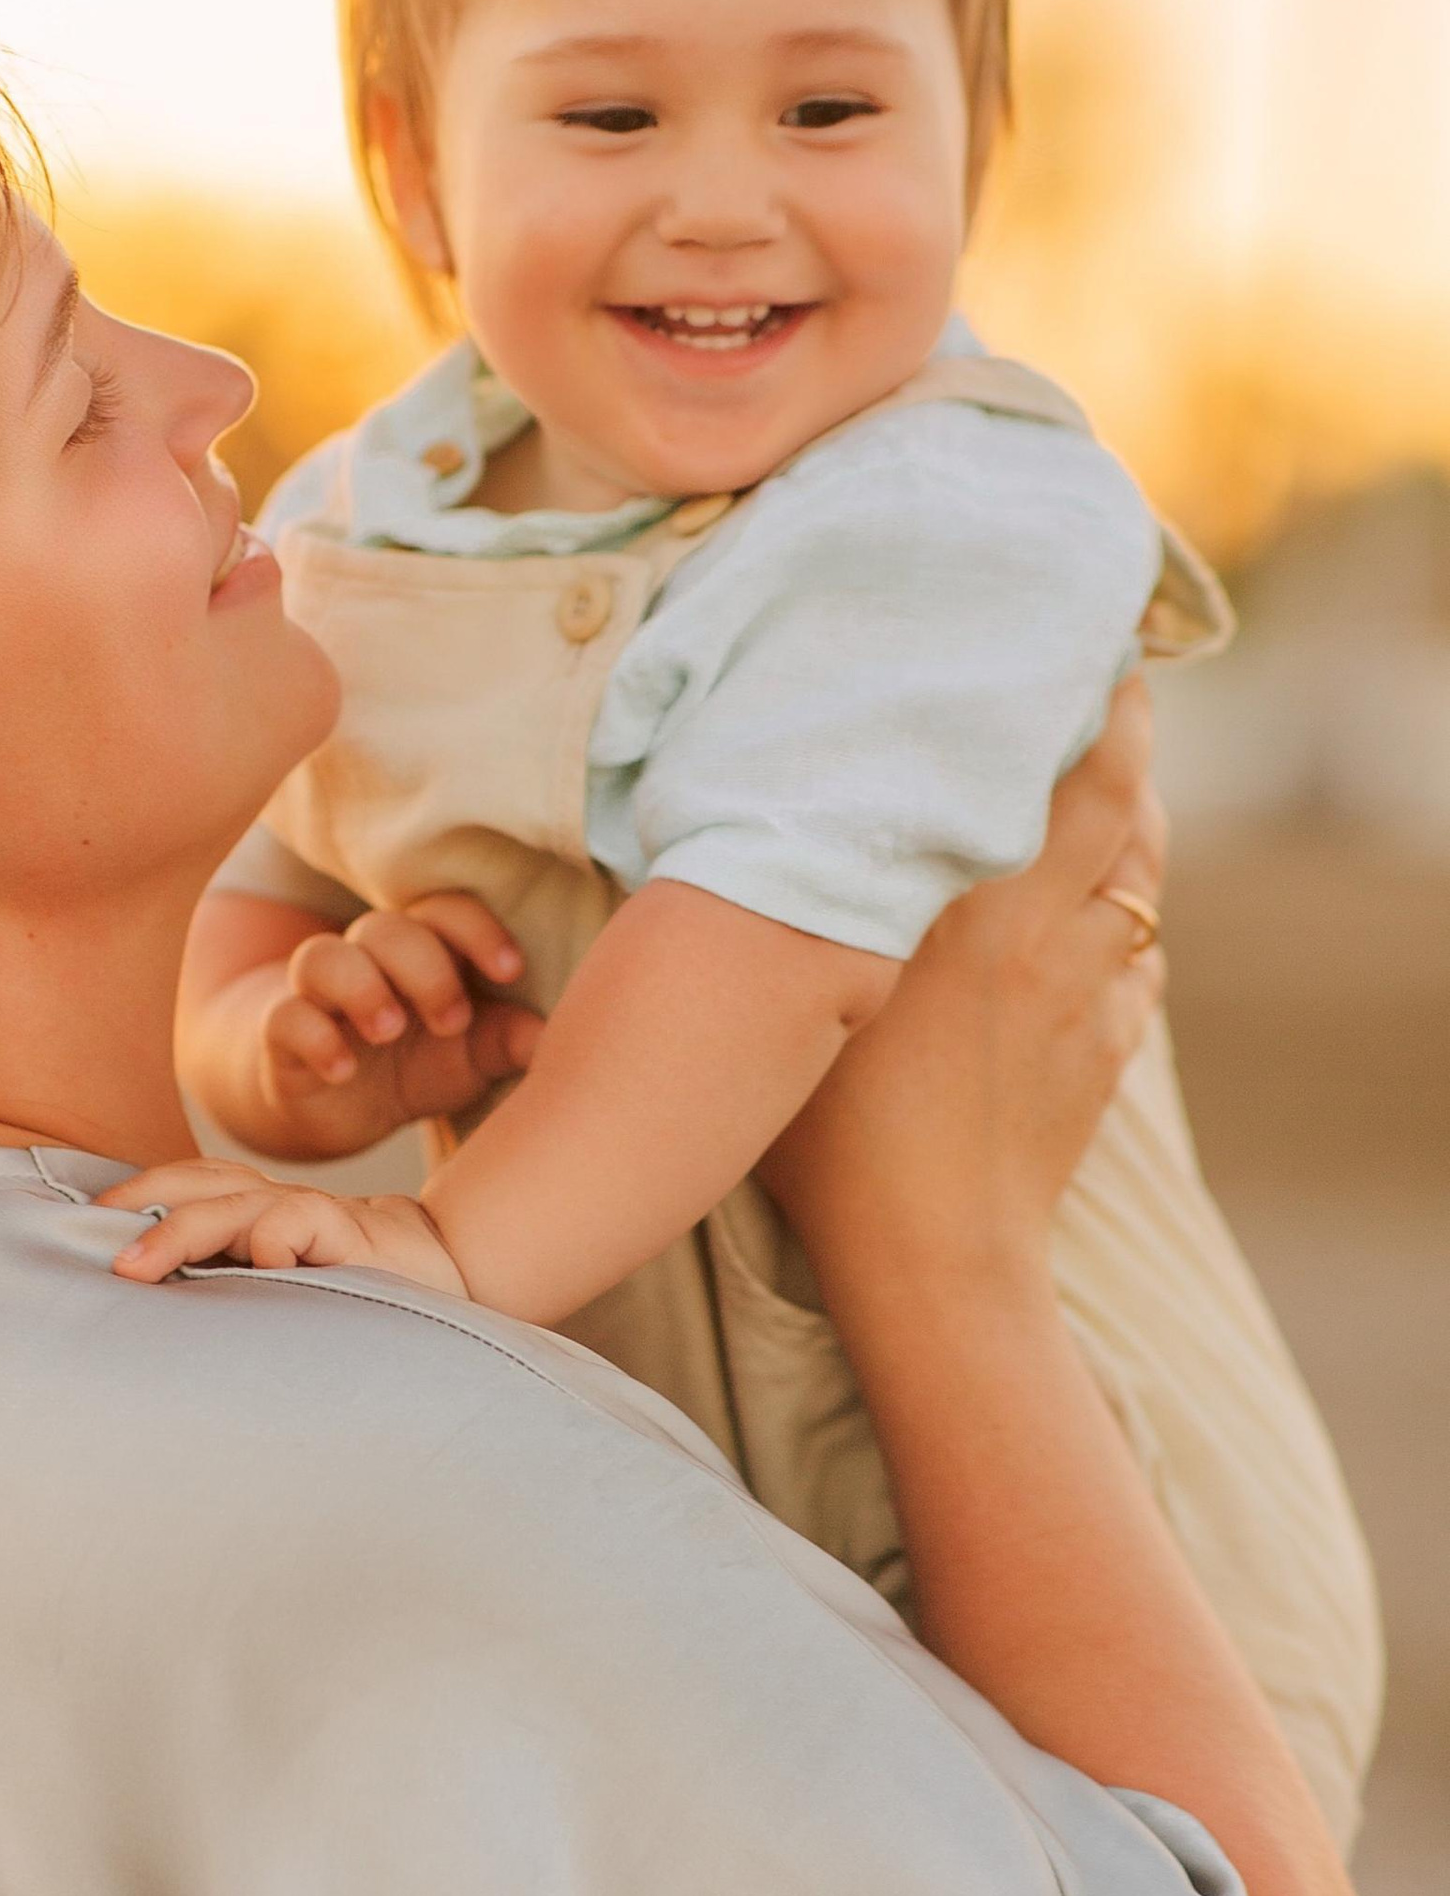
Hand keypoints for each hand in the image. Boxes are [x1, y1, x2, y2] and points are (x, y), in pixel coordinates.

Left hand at [102, 1160, 470, 1296]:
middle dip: (135, 1202)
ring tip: (133, 1265)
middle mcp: (271, 1204)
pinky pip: (293, 1223)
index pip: (181, 1185)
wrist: (445, 1277)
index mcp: (249, 1212)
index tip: (70, 1225)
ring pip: (231, 1202)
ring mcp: (310, 1214)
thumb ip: (224, 1289)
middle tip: (87, 1242)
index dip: (130, 1195)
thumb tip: (146, 1312)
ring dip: (177, 1228)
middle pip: (193, 1183)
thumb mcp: (276, 1292)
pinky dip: (267, 1243)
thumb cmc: (347, 1293)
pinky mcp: (349, 1232)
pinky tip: (251, 1271)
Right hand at [252, 895, 543, 1151]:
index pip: (444, 913)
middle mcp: (366, 962)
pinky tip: (342, 1071)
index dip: (476, 931)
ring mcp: (318, 996)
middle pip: (385, 927)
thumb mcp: (466, 1061)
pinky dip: (315, 1038)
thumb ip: (503, 1042)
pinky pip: (285, 1018)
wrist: (331, 1108)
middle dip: (424, 968)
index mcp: (420, 955)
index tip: (511, 971)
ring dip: (361, 987)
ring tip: (388, 1030)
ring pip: (323, 957)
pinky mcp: (281, 1035)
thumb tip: (548, 1036)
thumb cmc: (412, 1067)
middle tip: (450, 1020)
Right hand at [759, 677, 1165, 1289]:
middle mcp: (1045, 929)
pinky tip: (1094, 912)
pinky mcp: (1109, 1047)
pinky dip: (1123, 918)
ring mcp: (1091, 990)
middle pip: (1120, 798)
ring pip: (1140, 875)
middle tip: (1099, 679)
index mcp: (967, 902)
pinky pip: (1137, 956)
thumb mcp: (791, 996)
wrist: (929, 1257)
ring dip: (1129, 820)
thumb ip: (787, 900)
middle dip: (1119, 731)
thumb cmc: (828, 1136)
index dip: (1077, 693)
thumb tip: (754, 821)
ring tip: (1104, 777)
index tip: (1063, 638)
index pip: (1056, 764)